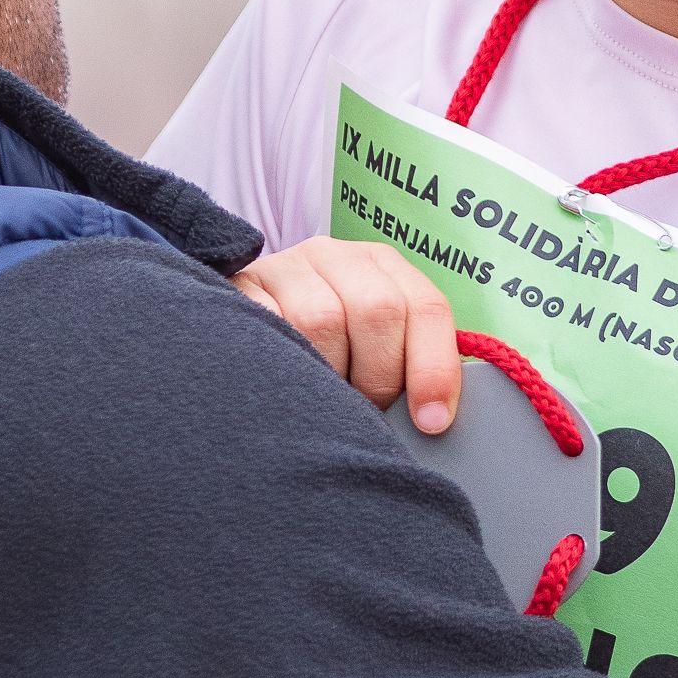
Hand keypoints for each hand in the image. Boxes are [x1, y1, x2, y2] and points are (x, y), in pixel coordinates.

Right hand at [233, 237, 462, 431]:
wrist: (241, 329)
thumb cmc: (326, 350)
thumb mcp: (372, 345)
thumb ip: (405, 365)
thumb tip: (436, 417)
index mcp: (382, 265)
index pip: (426, 307)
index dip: (434, 368)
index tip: (431, 421)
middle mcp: (337, 255)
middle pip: (379, 310)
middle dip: (379, 377)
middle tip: (365, 412)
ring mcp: (286, 267)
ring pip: (323, 320)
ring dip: (330, 375)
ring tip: (323, 402)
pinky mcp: (242, 286)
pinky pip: (269, 325)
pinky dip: (284, 363)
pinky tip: (286, 384)